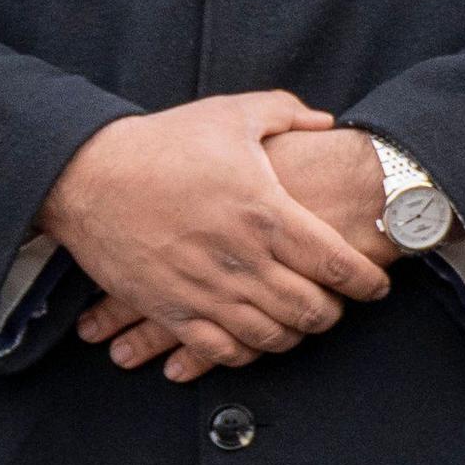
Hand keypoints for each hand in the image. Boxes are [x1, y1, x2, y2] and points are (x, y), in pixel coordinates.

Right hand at [46, 92, 389, 380]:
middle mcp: (241, 259)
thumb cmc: (163, 142)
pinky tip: (256, 339)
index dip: (366, 280)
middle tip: (340, 305)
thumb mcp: (231, 113)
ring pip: (270, 335)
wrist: (87, 175)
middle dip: (334, 312)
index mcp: (266, 213)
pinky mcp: (169, 309)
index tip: (378, 284)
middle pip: (309, 308)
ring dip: (295, 335)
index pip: (335, 262)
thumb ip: (287, 113)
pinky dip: (247, 352)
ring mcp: (205, 289)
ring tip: (302, 323)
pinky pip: (220, 350)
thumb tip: (327, 121)